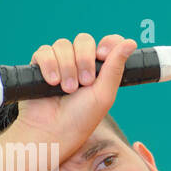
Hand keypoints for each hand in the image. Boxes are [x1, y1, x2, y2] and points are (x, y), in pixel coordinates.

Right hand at [13, 33, 135, 152]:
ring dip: (67, 67)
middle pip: (83, 40)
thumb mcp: (104, 94)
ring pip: (63, 45)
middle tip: (85, 82)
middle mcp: (80, 63)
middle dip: (84, 60)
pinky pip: (44, 51)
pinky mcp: (40, 65)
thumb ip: (116, 66)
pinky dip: (49, 65)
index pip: (107, 43)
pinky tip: (52, 82)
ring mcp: (60, 62)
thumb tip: (131, 42)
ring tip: (67, 89)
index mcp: (99, 69)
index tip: (102, 55)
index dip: (106, 44)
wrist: (52, 130)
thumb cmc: (80, 118)